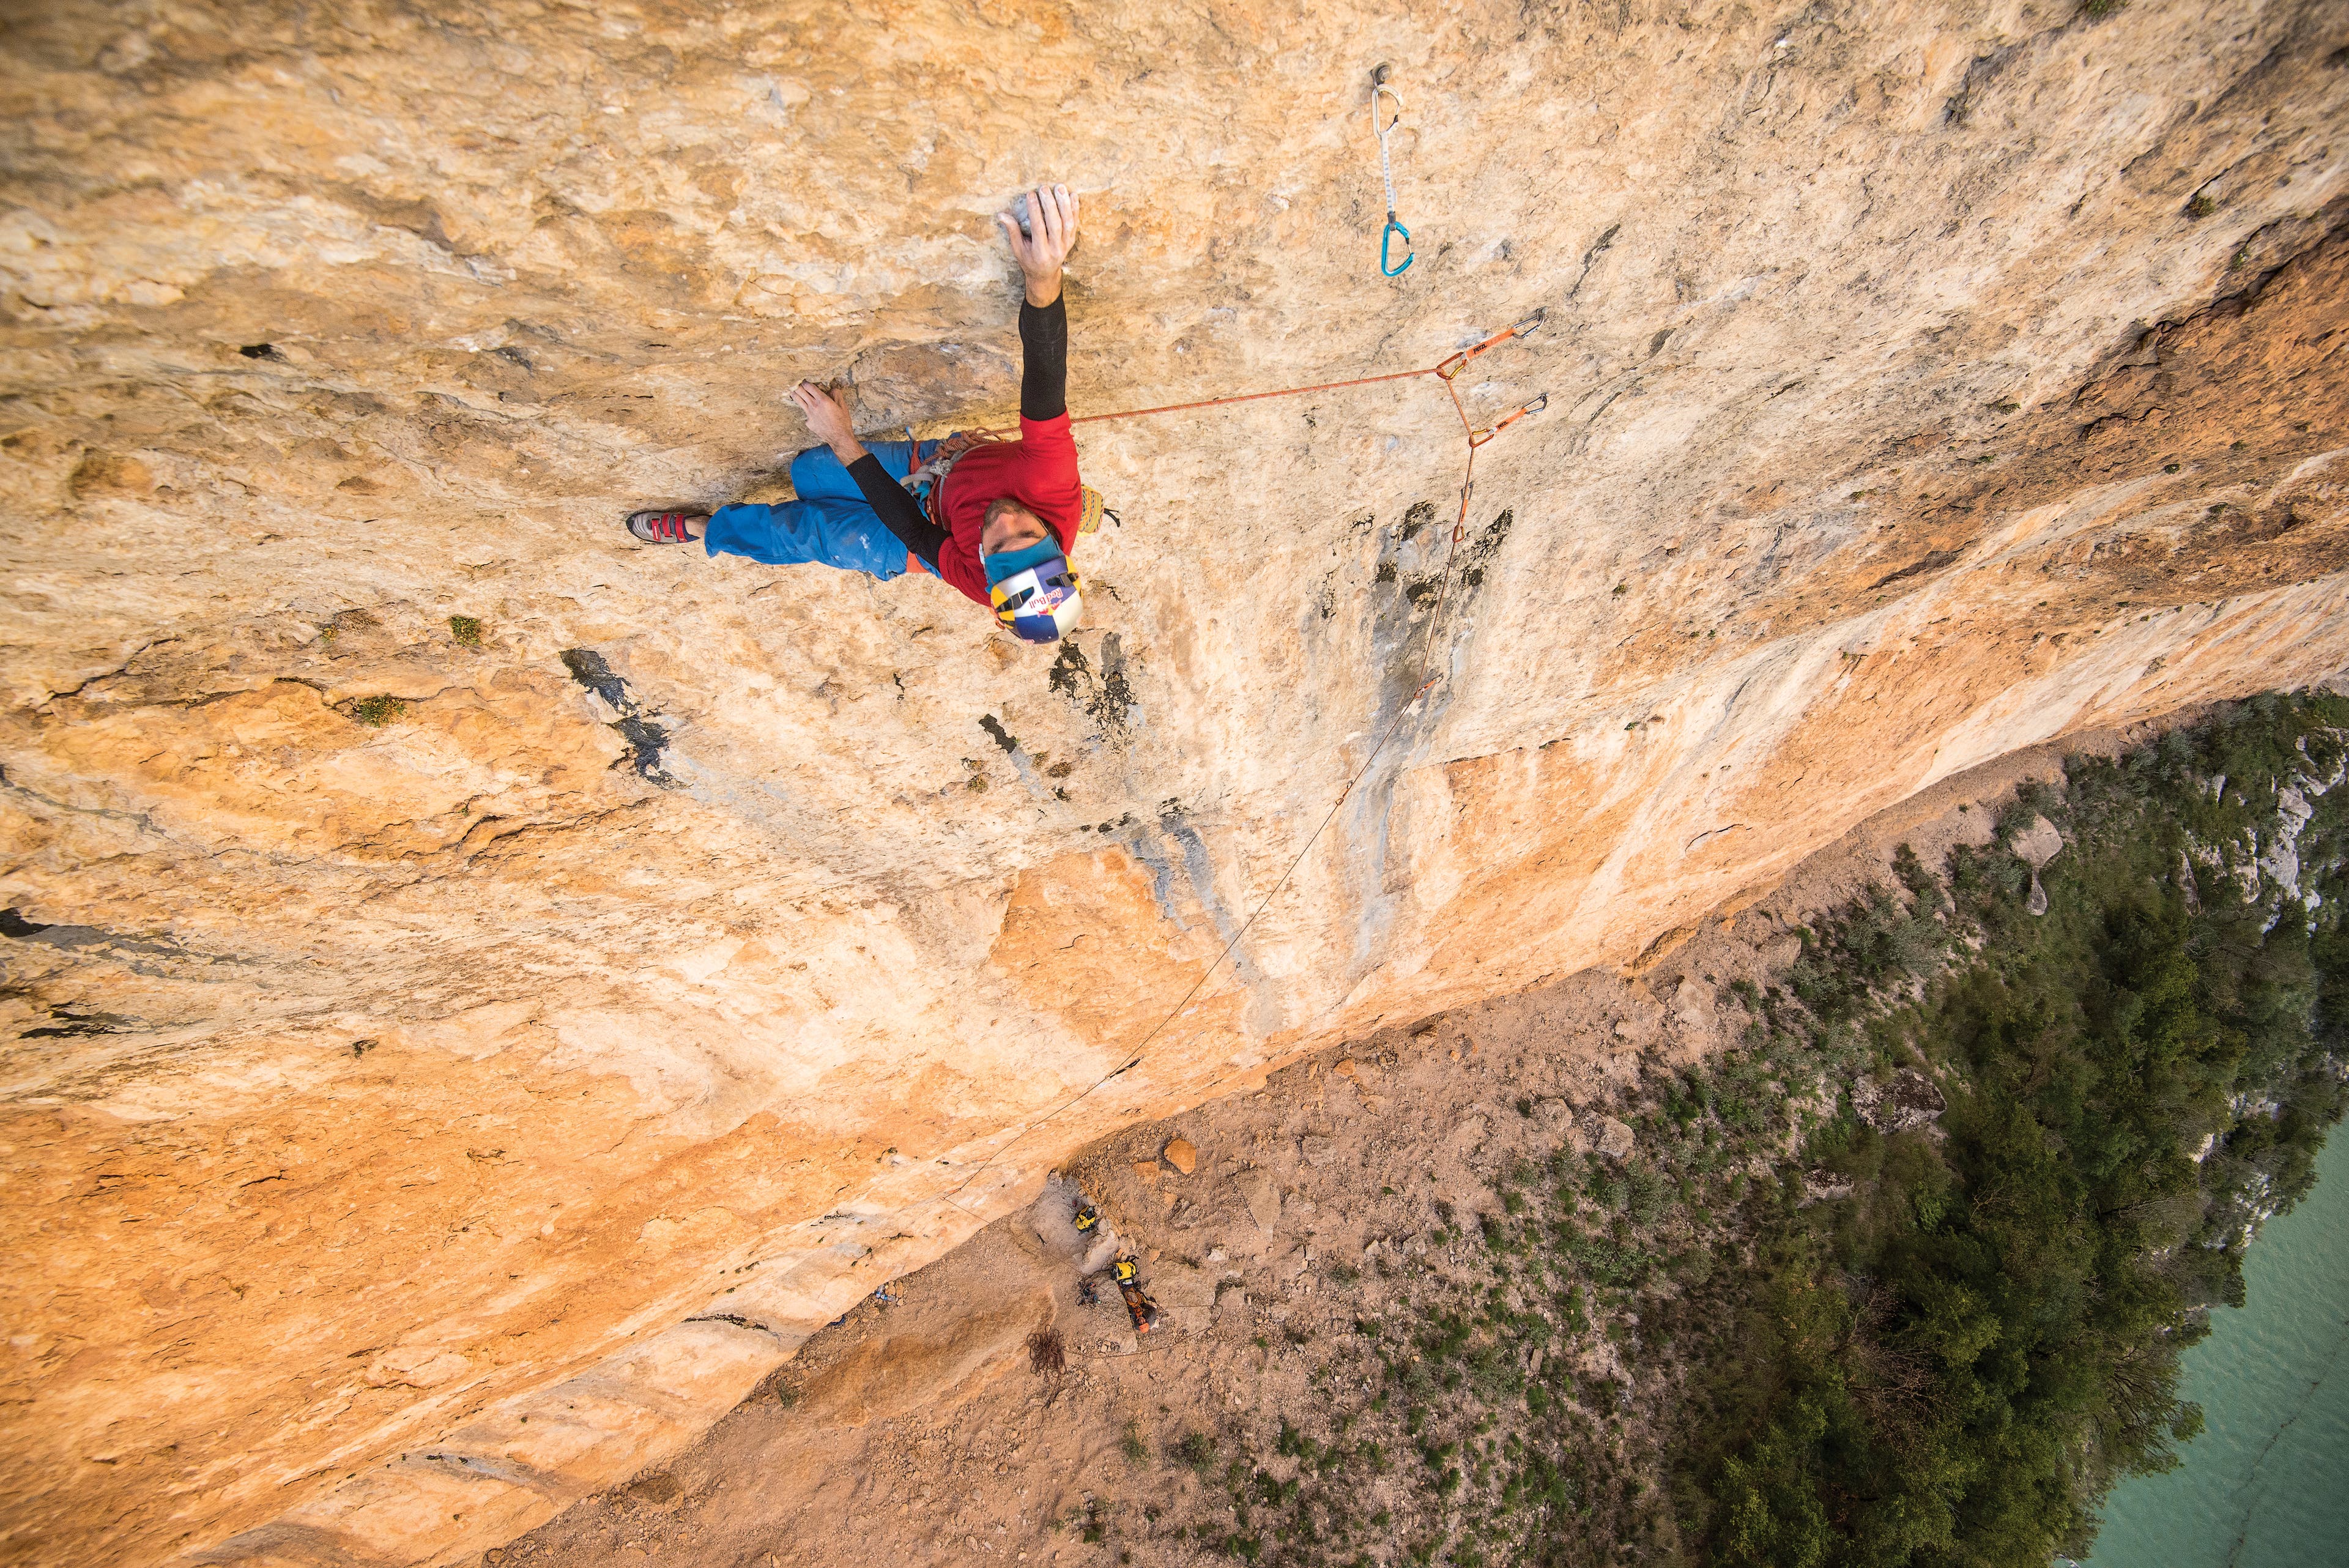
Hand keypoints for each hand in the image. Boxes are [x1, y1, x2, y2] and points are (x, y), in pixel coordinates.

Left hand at [790, 380, 863, 462]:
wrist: (839, 437)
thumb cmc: (843, 422)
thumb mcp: (843, 406)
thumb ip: (836, 394)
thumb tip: (831, 389)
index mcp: (823, 400)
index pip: (808, 386)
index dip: (805, 382)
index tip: (805, 381)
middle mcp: (814, 406)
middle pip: (799, 391)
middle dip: (797, 386)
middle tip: (796, 384)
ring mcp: (809, 415)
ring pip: (798, 400)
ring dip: (795, 394)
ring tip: (793, 391)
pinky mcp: (808, 422)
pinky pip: (805, 413)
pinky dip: (806, 410)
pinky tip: (809, 410)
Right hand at [999, 183, 1077, 305]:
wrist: (1046, 275)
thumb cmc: (1029, 260)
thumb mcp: (1018, 250)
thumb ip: (1012, 232)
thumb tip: (1001, 215)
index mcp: (1040, 253)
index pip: (1038, 228)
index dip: (1034, 211)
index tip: (1030, 194)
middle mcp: (1055, 250)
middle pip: (1055, 224)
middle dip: (1050, 204)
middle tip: (1044, 188)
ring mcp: (1066, 246)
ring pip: (1068, 223)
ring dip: (1064, 204)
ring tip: (1059, 187)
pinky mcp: (1072, 241)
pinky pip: (1075, 223)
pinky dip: (1075, 209)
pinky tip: (1073, 195)